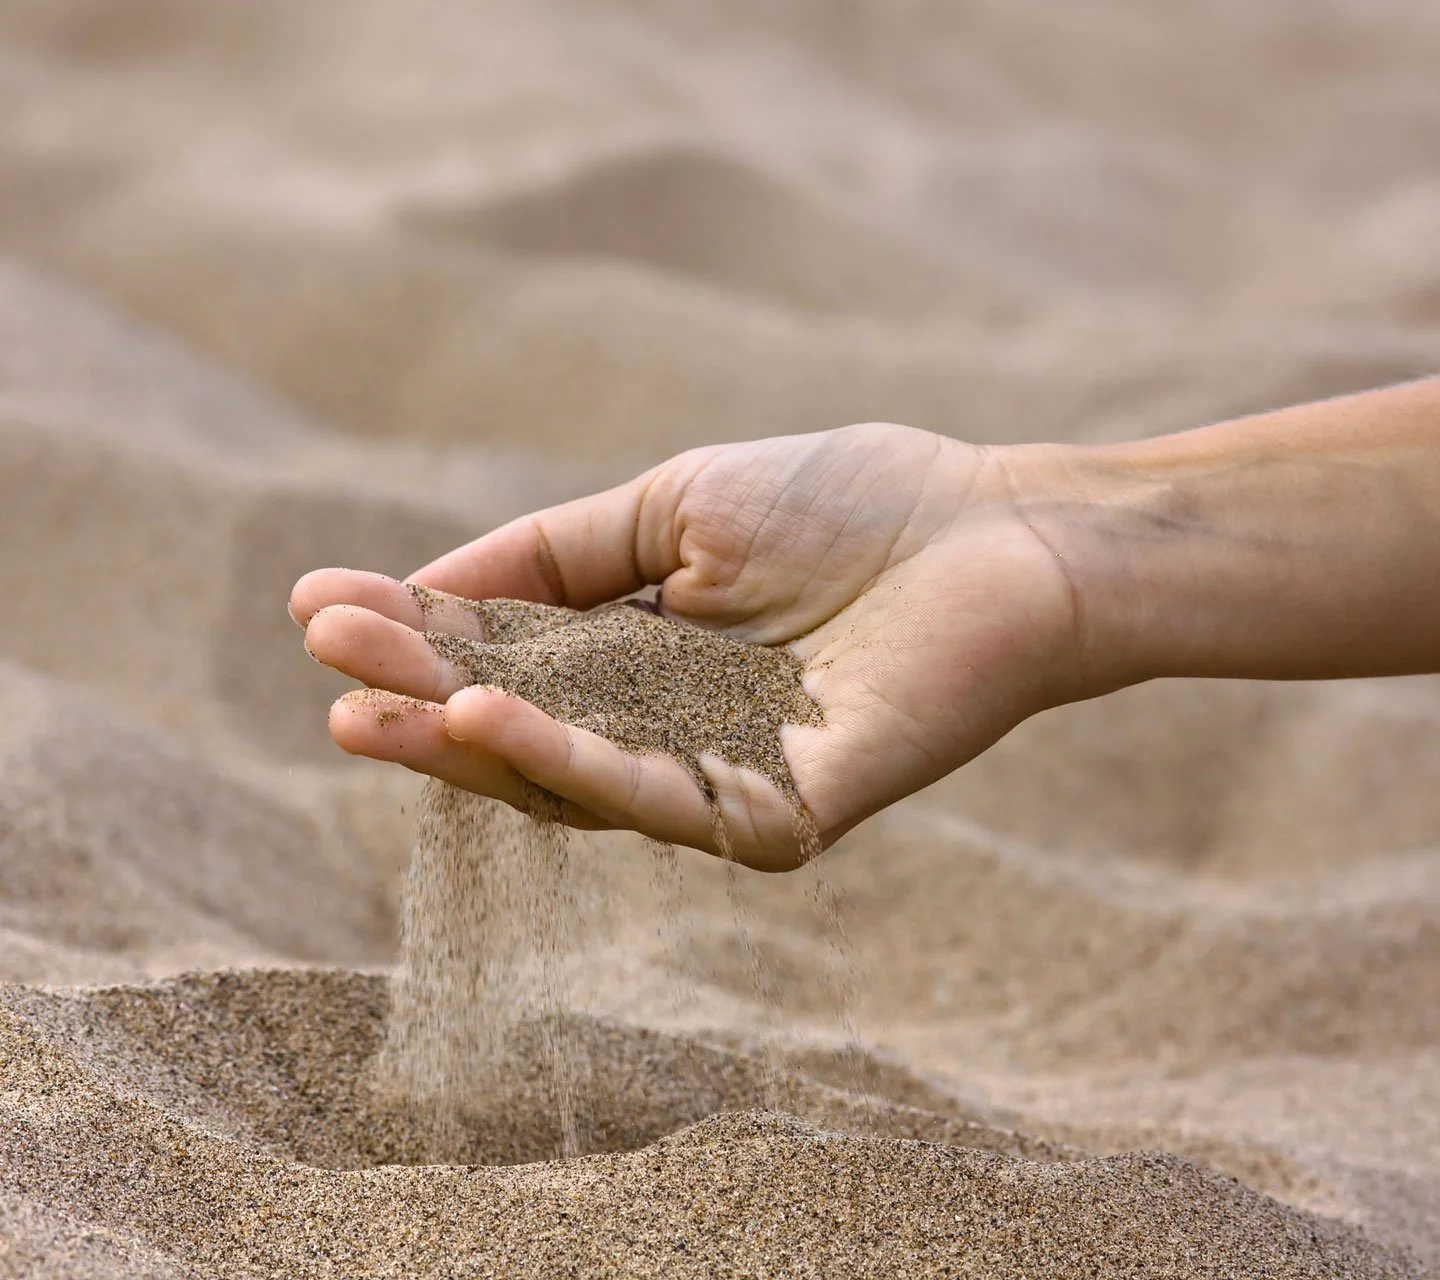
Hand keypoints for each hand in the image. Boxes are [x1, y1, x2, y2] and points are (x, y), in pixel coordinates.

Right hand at [290, 424, 1090, 868]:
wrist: (1001, 531)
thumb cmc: (849, 504)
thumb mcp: (671, 506)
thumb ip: (553, 554)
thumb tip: (421, 584)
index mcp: (642, 657)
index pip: (506, 658)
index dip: (417, 638)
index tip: (319, 606)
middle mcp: (669, 730)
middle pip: (523, 732)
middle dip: (419, 700)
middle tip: (327, 670)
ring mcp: (722, 781)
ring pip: (572, 780)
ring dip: (469, 741)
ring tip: (373, 705)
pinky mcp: (781, 815)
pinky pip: (661, 799)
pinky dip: (572, 761)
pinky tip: (491, 712)